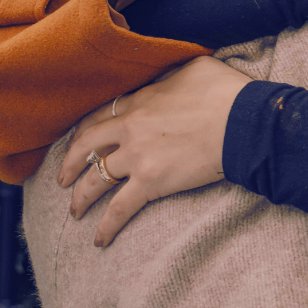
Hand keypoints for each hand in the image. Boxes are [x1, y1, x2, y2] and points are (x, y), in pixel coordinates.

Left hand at [57, 57, 249, 246]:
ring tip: (75, 211)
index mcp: (141, 99)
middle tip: (63, 178)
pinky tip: (99, 239)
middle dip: (72, 164)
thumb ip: (172, 75)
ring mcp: (138, 156)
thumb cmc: (227, 92)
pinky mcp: (151, 182)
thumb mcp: (196, 68)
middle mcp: (131, 128)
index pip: (103, 115)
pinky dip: (107, 226)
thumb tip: (169, 79)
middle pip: (88, 146)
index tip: (80, 141)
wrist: (243, 122)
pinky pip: (119, 208)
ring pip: (96, 179)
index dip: (87, 130)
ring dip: (81, 197)